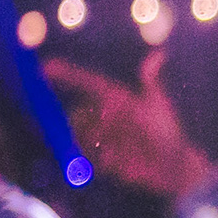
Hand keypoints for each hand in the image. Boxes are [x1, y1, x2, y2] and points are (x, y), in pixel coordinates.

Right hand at [46, 49, 217, 198]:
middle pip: (76, 113)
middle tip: (100, 127)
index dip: (66, 74)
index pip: (86, 82)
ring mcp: (100, 136)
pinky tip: (120, 159)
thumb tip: (158, 53)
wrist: (171, 164)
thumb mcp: (156, 104)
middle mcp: (103, 116)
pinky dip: (100, 156)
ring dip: (91, 140)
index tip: (46, 66)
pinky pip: (88, 155)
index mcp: (114, 98)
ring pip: (78, 134)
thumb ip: (150, 81)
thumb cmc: (165, 130)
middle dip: (78, 120)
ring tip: (116, 145)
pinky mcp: (100, 158)